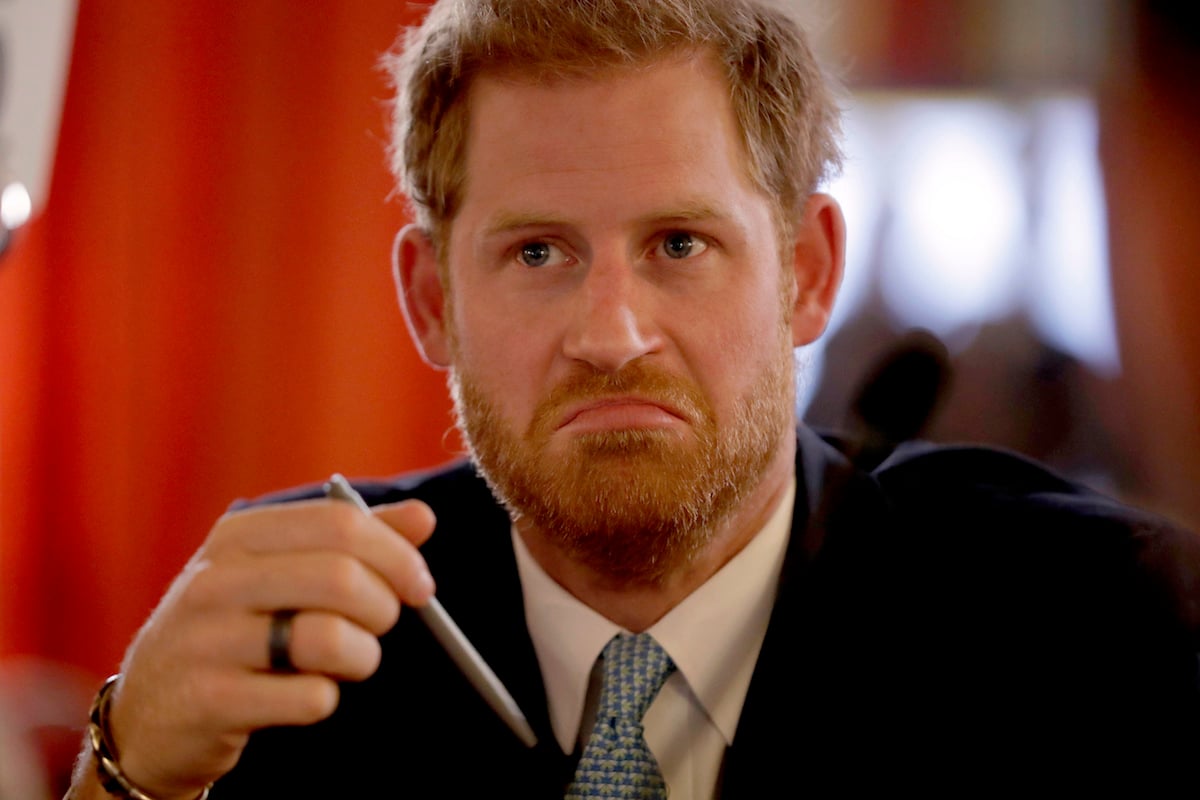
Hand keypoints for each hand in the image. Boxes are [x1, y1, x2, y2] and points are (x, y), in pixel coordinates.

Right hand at [77, 497, 436, 799]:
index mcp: (238, 536)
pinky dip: (324, 698)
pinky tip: (305, 694)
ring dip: (361, 655)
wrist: (146, 713)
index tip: (420, 584)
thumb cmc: (232, 631)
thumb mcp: (276, 571)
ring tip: (349, 661)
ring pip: (328, 637)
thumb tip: (422, 518)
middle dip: (384, 607)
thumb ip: (350, 541)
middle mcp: (216, 581)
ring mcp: (207, 641)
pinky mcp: (209, 701)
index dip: (396, 554)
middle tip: (381, 626)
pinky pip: (307, 697)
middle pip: (340, 577)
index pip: (340, 523)